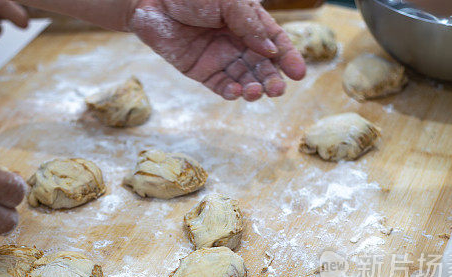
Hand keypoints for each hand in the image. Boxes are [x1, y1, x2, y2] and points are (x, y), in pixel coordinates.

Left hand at [128, 0, 305, 100]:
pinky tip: (236, 92)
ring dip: (253, 88)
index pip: (275, 42)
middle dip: (272, 79)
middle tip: (278, 90)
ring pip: (244, 78)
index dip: (288, 58)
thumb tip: (272, 50)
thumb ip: (249, 24)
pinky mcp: (201, 71)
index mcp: (249, 21)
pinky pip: (221, 85)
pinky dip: (230, 91)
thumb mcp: (228, 2)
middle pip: (262, 65)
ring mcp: (220, 57)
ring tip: (255, 92)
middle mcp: (237, 41)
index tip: (298, 74)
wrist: (152, 1)